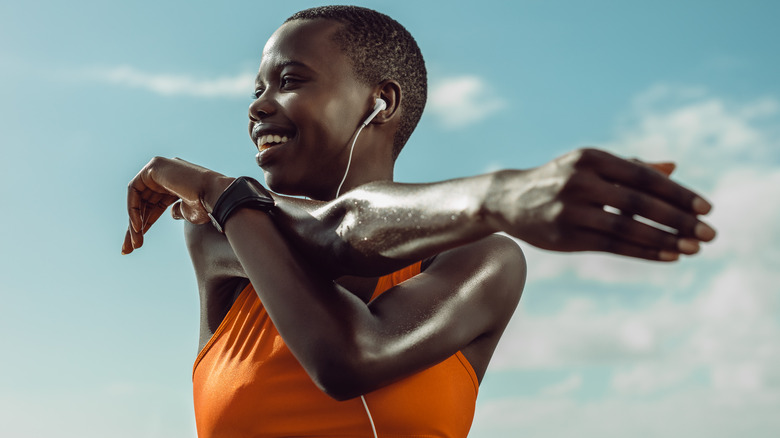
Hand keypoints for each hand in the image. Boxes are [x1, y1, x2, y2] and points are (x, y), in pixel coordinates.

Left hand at [121, 157, 232, 253]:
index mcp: (176, 183)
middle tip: (130, 247)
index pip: (154, 204)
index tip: (138, 243)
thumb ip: (178, 211)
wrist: (217, 196)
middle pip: (144, 202)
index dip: (146, 223)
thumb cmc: (208, 206)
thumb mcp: (189, 212)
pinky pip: (135, 190)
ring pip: (137, 198)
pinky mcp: (154, 166)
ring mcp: (161, 167)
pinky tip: (137, 226)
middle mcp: (167, 173)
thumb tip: (172, 212)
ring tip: (134, 242)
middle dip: (135, 226)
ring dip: (133, 222)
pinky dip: (133, 209)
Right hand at [487, 148, 715, 260]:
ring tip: (694, 249)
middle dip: (679, 220)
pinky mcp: (565, 236)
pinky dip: (644, 252)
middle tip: (710, 233)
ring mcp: (571, 210)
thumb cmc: (559, 180)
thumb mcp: (590, 166)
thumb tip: (674, 167)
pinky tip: (669, 255)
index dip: (678, 193)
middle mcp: (581, 182)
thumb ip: (631, 166)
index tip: (707, 208)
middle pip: (640, 203)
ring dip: (665, 240)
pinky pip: (613, 246)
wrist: (509, 199)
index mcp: (592, 158)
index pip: (644, 176)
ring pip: (627, 228)